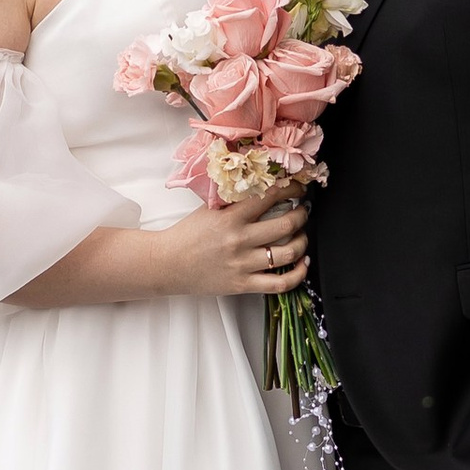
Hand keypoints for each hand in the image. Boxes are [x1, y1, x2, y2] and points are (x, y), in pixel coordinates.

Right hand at [165, 187, 310, 299]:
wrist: (167, 264)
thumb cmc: (186, 235)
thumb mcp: (208, 209)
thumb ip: (233, 199)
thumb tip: (259, 184)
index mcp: (230, 217)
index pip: (269, 197)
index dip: (291, 189)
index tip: (298, 187)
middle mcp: (239, 240)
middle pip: (286, 225)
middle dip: (301, 214)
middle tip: (303, 209)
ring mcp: (242, 264)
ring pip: (288, 253)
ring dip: (302, 241)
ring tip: (301, 234)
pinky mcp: (243, 284)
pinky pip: (279, 284)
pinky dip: (297, 274)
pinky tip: (302, 264)